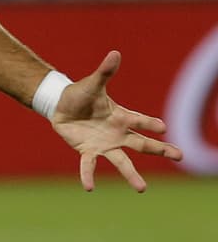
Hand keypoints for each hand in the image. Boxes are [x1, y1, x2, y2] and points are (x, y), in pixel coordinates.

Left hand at [50, 51, 182, 191]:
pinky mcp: (87, 151)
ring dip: (131, 175)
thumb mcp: (92, 84)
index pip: (140, 120)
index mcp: (121, 117)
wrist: (61, 106)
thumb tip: (115, 53)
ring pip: (121, 161)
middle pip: (142, 144)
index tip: (162, 127)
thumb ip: (104, 72)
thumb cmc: (81, 95)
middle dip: (160, 149)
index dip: (150, 123)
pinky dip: (88, 175)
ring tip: (142, 188)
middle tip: (180, 155)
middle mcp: (117, 133)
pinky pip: (89, 165)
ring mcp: (104, 144)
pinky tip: (89, 187)